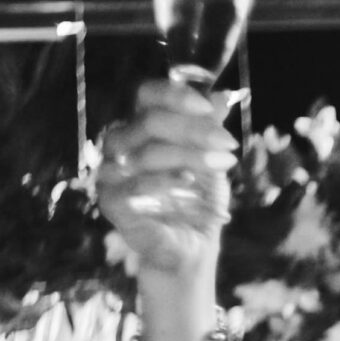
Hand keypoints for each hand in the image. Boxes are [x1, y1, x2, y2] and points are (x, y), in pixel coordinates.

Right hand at [96, 79, 236, 278]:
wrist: (191, 245)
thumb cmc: (196, 198)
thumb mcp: (210, 158)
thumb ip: (211, 127)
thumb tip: (223, 95)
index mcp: (139, 126)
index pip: (146, 95)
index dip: (176, 96)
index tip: (210, 109)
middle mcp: (119, 144)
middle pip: (149, 121)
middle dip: (195, 130)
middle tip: (229, 143)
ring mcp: (110, 172)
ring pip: (147, 153)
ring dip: (191, 156)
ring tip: (223, 164)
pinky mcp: (110, 202)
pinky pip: (134, 185)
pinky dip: (166, 181)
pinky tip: (190, 183)